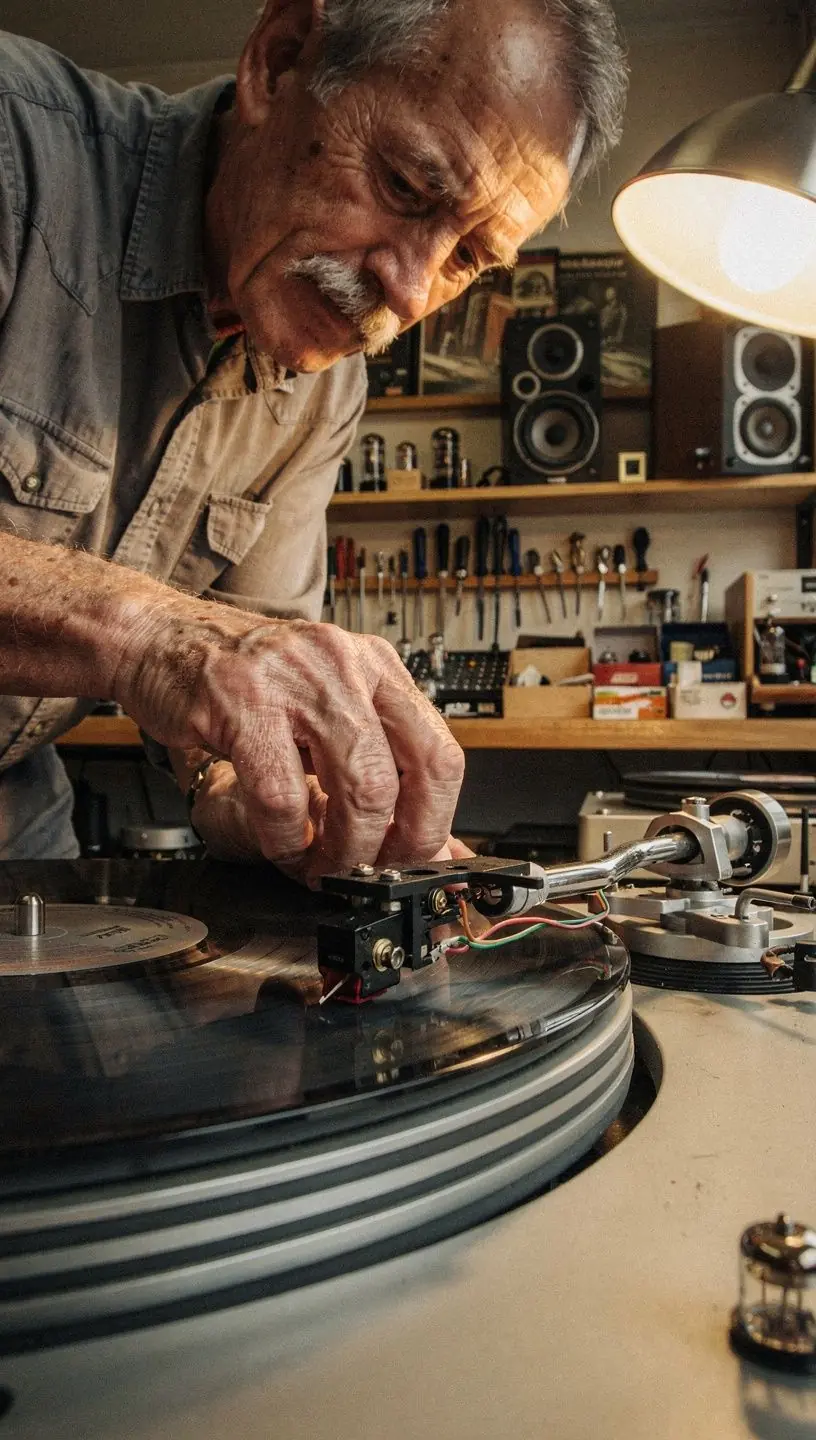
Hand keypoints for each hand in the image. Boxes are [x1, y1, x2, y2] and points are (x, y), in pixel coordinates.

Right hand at [114, 601, 464, 881]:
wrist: (158, 638)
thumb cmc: (243, 680)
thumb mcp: (323, 711)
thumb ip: (376, 769)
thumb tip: (434, 845)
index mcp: (377, 666)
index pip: (440, 754)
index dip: (433, 821)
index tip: (413, 858)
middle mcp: (346, 665)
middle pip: (407, 777)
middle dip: (390, 846)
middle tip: (365, 871)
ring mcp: (296, 680)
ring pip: (355, 789)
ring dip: (341, 851)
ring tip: (320, 867)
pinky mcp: (242, 703)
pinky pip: (283, 796)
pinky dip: (285, 838)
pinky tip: (279, 842)